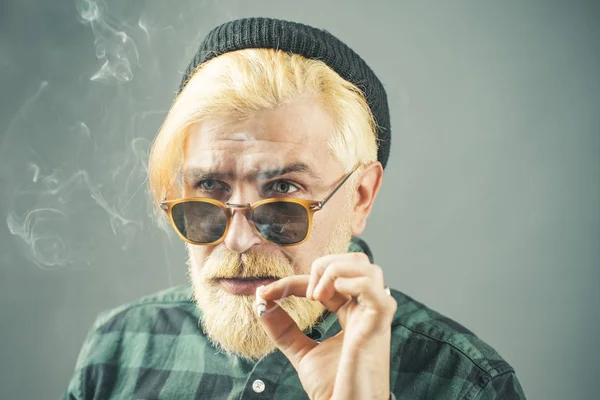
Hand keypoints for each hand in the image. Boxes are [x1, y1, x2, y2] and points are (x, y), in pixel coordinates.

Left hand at [256, 252, 396, 399]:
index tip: (265, 293)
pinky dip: (346, 281)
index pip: (325, 282)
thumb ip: (282, 327)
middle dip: (323, 265)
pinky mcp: (380, 320)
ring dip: (333, 270)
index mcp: (351, 313)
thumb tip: (260, 301)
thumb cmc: (332, 387)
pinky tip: (329, 296)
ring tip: (316, 295)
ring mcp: (375, 312)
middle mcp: (366, 309)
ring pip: (364, 265)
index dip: (294, 282)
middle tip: (306, 293)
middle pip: (353, 261)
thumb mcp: (300, 351)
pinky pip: (370, 283)